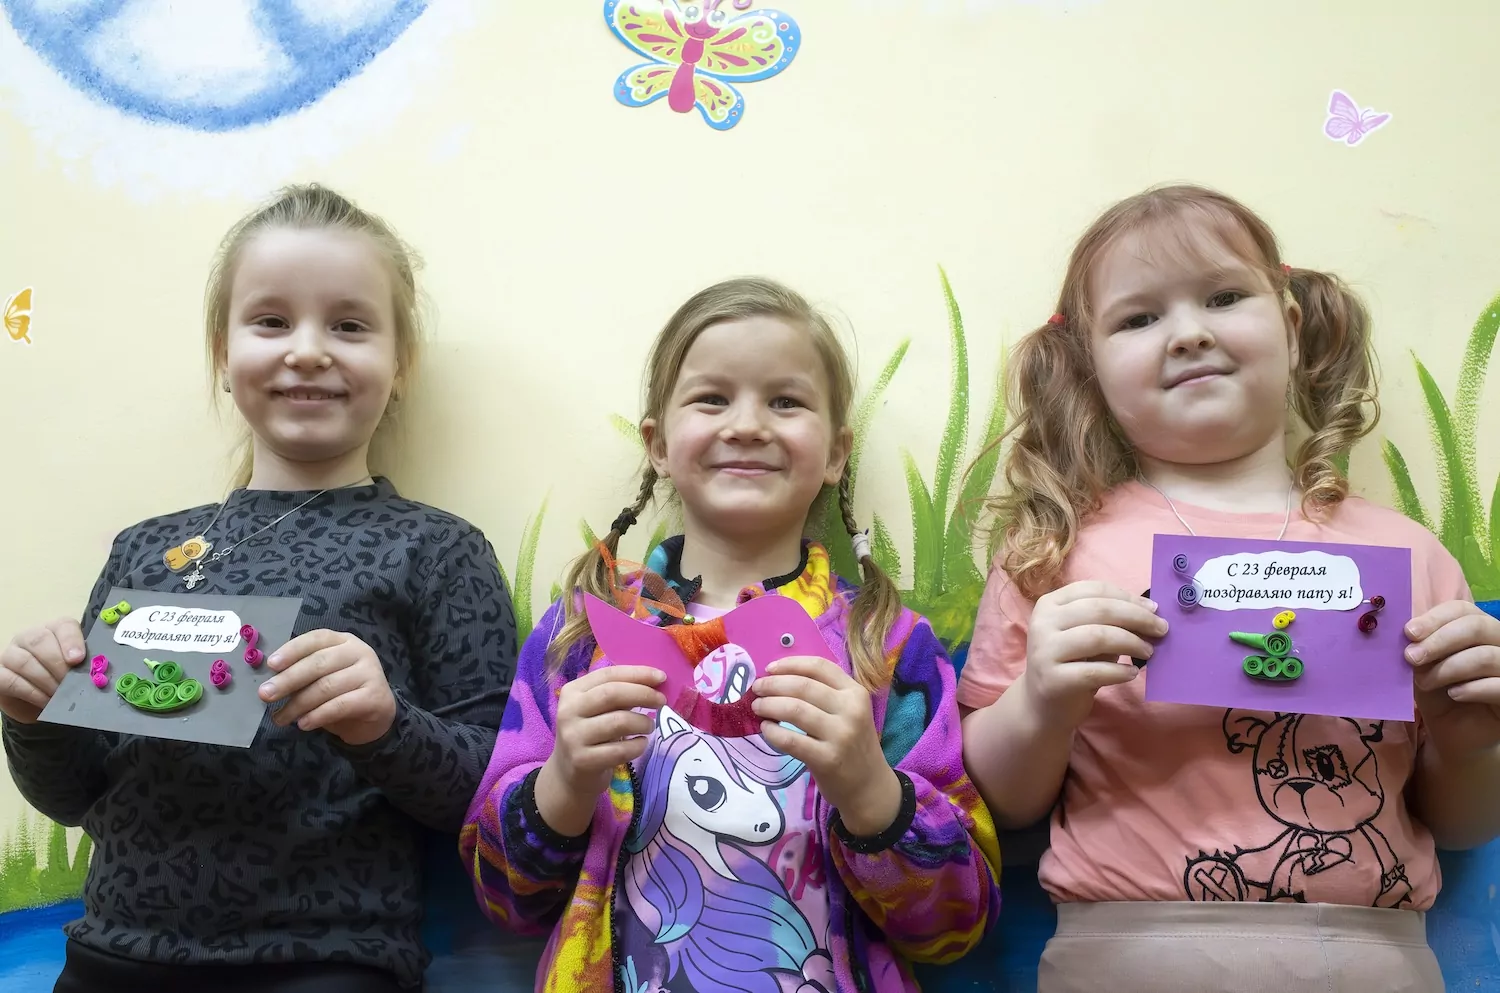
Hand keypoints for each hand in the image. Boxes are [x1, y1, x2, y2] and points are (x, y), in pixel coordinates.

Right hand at [0, 619, 87, 722]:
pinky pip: (11, 681)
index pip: (63, 626)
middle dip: (58, 664)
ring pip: (24, 661)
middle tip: (70, 683)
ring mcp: (10, 654)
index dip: (71, 641)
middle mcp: (29, 637)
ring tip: (60, 695)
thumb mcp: (76, 671)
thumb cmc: (61, 681)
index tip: (78, 659)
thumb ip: (84, 665)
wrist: (38, 703)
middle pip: (41, 641)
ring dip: (45, 681)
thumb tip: (97, 671)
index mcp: (54, 630)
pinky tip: (45, 702)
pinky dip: (31, 693)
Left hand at [258, 630, 397, 745]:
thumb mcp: (323, 676)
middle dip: (288, 679)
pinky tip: (303, 724)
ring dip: (298, 704)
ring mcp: (370, 673)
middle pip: (319, 663)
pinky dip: (318, 715)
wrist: (377, 715)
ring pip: (327, 686)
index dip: (292, 650)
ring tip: (280, 718)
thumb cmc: (343, 691)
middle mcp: (359, 652)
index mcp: (343, 641)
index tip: (271, 665)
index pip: (316, 639)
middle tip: (265, 695)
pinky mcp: (375, 696)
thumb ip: (303, 673)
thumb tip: (269, 681)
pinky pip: (340, 705)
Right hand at [535, 666, 665, 836]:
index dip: (637, 674)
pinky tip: (641, 744)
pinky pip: (620, 750)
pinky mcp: (582, 761)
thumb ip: (620, 694)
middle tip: (662, 701)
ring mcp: (573, 737)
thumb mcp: (598, 710)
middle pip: (612, 694)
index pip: (608, 674)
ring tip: (649, 726)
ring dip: (642, 722)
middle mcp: (568, 711)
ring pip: (619, 721)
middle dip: (643, 694)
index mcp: (572, 691)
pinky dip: (638, 746)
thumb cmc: (592, 734)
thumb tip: (655, 682)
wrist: (570, 774)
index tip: (662, 677)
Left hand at [751, 656, 901, 836]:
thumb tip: (776, 679)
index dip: (790, 664)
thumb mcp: (849, 712)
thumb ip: (823, 694)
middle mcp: (851, 710)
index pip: (819, 667)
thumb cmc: (852, 745)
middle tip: (756, 689)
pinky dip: (772, 732)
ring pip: (794, 709)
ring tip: (758, 708)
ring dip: (768, 706)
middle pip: (802, 686)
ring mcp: (841, 735)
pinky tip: (766, 730)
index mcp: (855, 692)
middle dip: (772, 684)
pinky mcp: (828, 759)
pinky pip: (791, 740)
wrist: (869, 787)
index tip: (769, 669)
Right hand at [1021, 581, 1163, 727]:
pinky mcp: (1053, 680)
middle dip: (1137, 617)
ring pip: (1098, 636)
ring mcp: (1045, 651)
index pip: (1093, 589)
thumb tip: (1151, 613)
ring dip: (1131, 642)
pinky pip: (1095, 671)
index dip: (1127, 597)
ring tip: (1148, 651)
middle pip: (1099, 609)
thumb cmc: (1071, 664)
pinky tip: (1132, 673)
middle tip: (1161, 629)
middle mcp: (1043, 623)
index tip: (1153, 609)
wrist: (1042, 705)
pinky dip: (1120, 671)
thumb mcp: (1087, 636)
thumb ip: (1111, 622)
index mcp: (1050, 604)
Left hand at [1408, 601, 1499, 757]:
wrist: (1456, 732)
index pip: (1462, 609)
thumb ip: (1419, 647)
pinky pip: (1499, 685)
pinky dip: (1473, 688)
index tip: (1409, 632)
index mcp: (1476, 628)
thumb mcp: (1423, 666)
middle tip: (1411, 657)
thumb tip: (1406, 633)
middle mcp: (1498, 642)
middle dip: (1439, 641)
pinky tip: (1454, 694)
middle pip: (1476, 626)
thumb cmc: (1439, 692)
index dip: (1435, 618)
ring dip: (1448, 668)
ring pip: (1486, 656)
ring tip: (1425, 682)